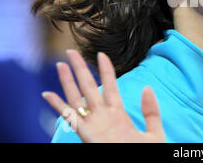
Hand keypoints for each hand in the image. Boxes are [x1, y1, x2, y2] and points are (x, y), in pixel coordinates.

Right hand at [42, 49, 165, 142]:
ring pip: (77, 98)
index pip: (110, 85)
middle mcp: (103, 116)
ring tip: (60, 65)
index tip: (101, 54)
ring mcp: (93, 125)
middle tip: (72, 51)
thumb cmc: (145, 155)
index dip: (106, 69)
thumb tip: (147, 87)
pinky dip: (58, 106)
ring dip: (67, 82)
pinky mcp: (86, 135)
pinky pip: (70, 118)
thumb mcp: (154, 132)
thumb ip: (151, 111)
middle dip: (80, 68)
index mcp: (118, 114)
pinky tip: (48, 94)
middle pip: (89, 86)